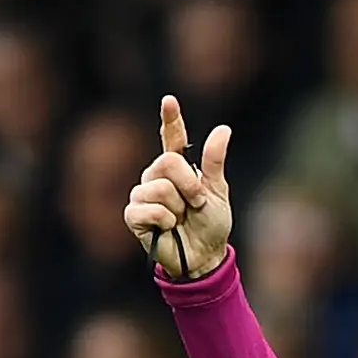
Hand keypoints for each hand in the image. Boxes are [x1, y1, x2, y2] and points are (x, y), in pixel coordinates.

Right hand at [123, 95, 233, 281]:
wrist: (204, 256)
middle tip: (196, 203)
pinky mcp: (133, 215)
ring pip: (158, 187)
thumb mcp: (218, 192)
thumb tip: (223, 129)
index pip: (170, 138)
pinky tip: (167, 228)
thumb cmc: (210, 224)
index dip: (169, 120)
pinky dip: (164, 220)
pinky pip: (148, 208)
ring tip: (181, 218)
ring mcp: (142, 194)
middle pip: (167, 162)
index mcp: (177, 167)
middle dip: (189, 185)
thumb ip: (214, 161)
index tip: (169, 101)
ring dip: (178, 206)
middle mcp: (156, 176)